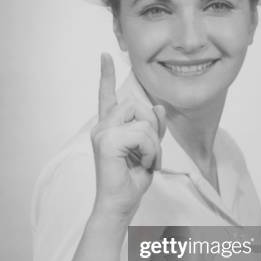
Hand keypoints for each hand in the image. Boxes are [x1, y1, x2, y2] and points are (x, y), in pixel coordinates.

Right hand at [91, 53, 165, 221]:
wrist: (119, 205)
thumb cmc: (131, 181)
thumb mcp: (149, 151)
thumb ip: (152, 129)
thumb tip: (158, 107)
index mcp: (109, 128)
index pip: (107, 96)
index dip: (106, 75)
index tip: (105, 56)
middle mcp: (102, 127)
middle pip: (137, 105)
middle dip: (152, 127)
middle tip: (148, 153)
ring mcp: (102, 133)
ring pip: (142, 120)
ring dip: (152, 143)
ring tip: (144, 161)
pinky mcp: (107, 141)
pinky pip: (142, 134)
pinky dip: (150, 150)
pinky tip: (142, 164)